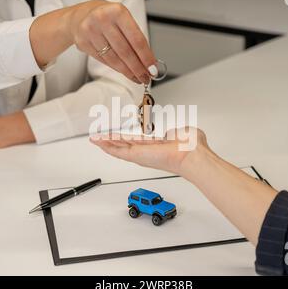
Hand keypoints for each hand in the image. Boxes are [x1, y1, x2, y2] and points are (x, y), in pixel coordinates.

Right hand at [31, 0, 156, 83]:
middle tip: (146, 77)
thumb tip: (148, 62)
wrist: (81, 15)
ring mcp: (90, 31)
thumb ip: (135, 38)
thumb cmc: (107, 18)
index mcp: (117, 11)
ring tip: (137, 77)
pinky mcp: (83, 43)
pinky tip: (124, 72)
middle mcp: (102, 19)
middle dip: (138, 68)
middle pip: (125, 52)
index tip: (153, 68)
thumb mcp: (123, 19)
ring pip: (114, 59)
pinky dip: (116, 68)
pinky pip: (104, 60)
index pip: (136, 39)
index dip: (146, 57)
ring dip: (128, 71)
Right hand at [90, 127, 208, 175]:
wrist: (192, 154)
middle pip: (125, 146)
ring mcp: (141, 155)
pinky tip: (99, 141)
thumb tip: (174, 134)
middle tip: (101, 139)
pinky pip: (118, 150)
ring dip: (106, 143)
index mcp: (158, 146)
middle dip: (112, 142)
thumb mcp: (182, 133)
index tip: (120, 136)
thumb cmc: (191, 146)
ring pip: (119, 148)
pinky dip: (107, 145)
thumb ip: (176, 133)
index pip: (139, 142)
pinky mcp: (137, 156)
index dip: (128, 138)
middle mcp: (148, 152)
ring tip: (95, 139)